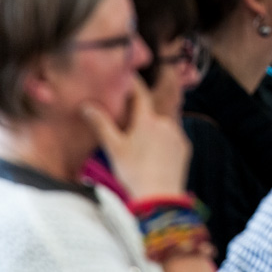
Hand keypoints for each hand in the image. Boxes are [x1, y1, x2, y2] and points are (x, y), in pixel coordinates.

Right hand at [81, 76, 190, 198]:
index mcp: (147, 120)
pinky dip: (163, 142)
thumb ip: (101, 124)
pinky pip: (172, 139)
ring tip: (140, 148)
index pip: (140, 94)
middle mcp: (166, 122)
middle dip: (140, 117)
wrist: (160, 196)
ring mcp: (177, 134)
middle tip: (128, 128)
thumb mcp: (114, 148)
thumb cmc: (133, 172)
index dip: (134, 83)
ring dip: (152, 131)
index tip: (128, 75)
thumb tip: (86, 106)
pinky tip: (154, 156)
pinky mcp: (185, 147)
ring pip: (161, 126)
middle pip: (150, 113)